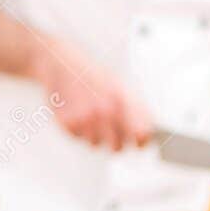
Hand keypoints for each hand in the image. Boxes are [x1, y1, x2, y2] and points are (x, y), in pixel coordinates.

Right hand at [32, 34, 152, 151]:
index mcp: (123, 100)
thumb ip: (137, 109)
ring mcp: (85, 118)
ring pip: (96, 144)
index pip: (141, 133)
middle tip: (109, 127)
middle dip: (115, 140)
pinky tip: (76, 113)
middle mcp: (105, 110)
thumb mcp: (120, 86)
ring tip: (89, 115)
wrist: (61, 64)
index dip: (141, 140)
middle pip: (118, 146)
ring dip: (94, 134)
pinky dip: (77, 129)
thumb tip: (148, 133)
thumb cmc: (92, 76)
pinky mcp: (68, 122)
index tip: (139, 141)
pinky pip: (78, 138)